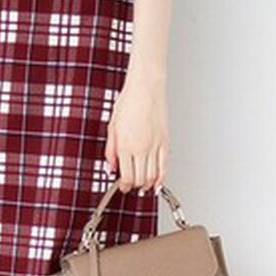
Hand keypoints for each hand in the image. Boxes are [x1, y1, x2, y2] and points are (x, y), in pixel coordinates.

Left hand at [104, 77, 168, 192]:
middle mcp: (141, 148)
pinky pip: (165, 165)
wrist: (146, 88)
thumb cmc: (128, 102)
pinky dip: (162, 177)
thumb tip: (111, 167)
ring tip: (144, 186)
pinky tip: (158, 182)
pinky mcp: (165, 142)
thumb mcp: (112, 126)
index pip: (127, 176)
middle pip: (140, 179)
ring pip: (154, 176)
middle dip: (135, 186)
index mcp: (125, 145)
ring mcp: (155, 146)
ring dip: (148, 184)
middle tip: (131, 186)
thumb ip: (110, 150)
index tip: (123, 186)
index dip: (124, 186)